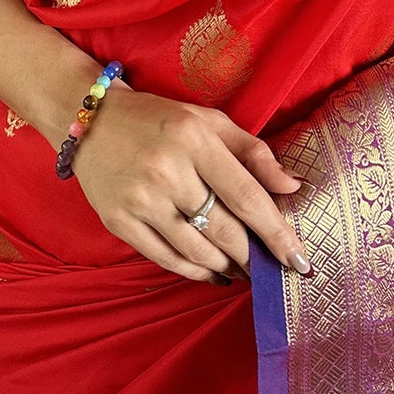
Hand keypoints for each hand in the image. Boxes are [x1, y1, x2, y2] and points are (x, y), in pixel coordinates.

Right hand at [71, 81, 310, 284]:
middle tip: (272, 270)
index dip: (277, 233)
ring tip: (245, 271)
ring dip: (228, 267)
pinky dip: (195, 271)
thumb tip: (293, 187)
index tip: (299, 260)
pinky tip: (214, 273)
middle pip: (224, 229)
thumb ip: (253, 152)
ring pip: (197, 250)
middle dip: (254, 256)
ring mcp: (140, 199)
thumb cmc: (161, 120)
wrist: (93, 120)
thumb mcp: (209, 121)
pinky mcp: (119, 221)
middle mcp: (166, 170)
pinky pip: (166, 259)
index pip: (246, 195)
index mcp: (194, 139)